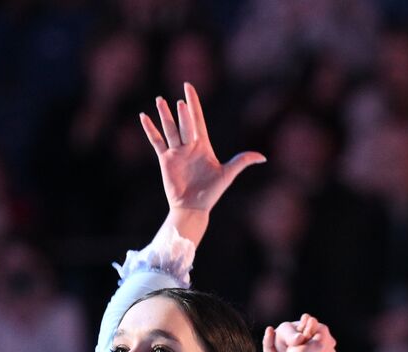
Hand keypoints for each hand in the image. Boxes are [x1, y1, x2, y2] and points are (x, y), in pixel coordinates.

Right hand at [140, 83, 264, 213]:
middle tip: (179, 100)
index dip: (194, 103)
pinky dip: (150, 129)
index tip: (188, 87)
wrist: (193, 208)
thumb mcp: (228, 175)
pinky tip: (144, 117)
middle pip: (184, 124)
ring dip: (165, 115)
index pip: (198, 120)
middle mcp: (189, 146)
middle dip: (182, 112)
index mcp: (203, 146)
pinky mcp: (166, 159)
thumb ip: (242, 161)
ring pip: (169, 129)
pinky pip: (156, 141)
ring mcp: (176, 152)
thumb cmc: (211, 193)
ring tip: (160, 100)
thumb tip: (263, 157)